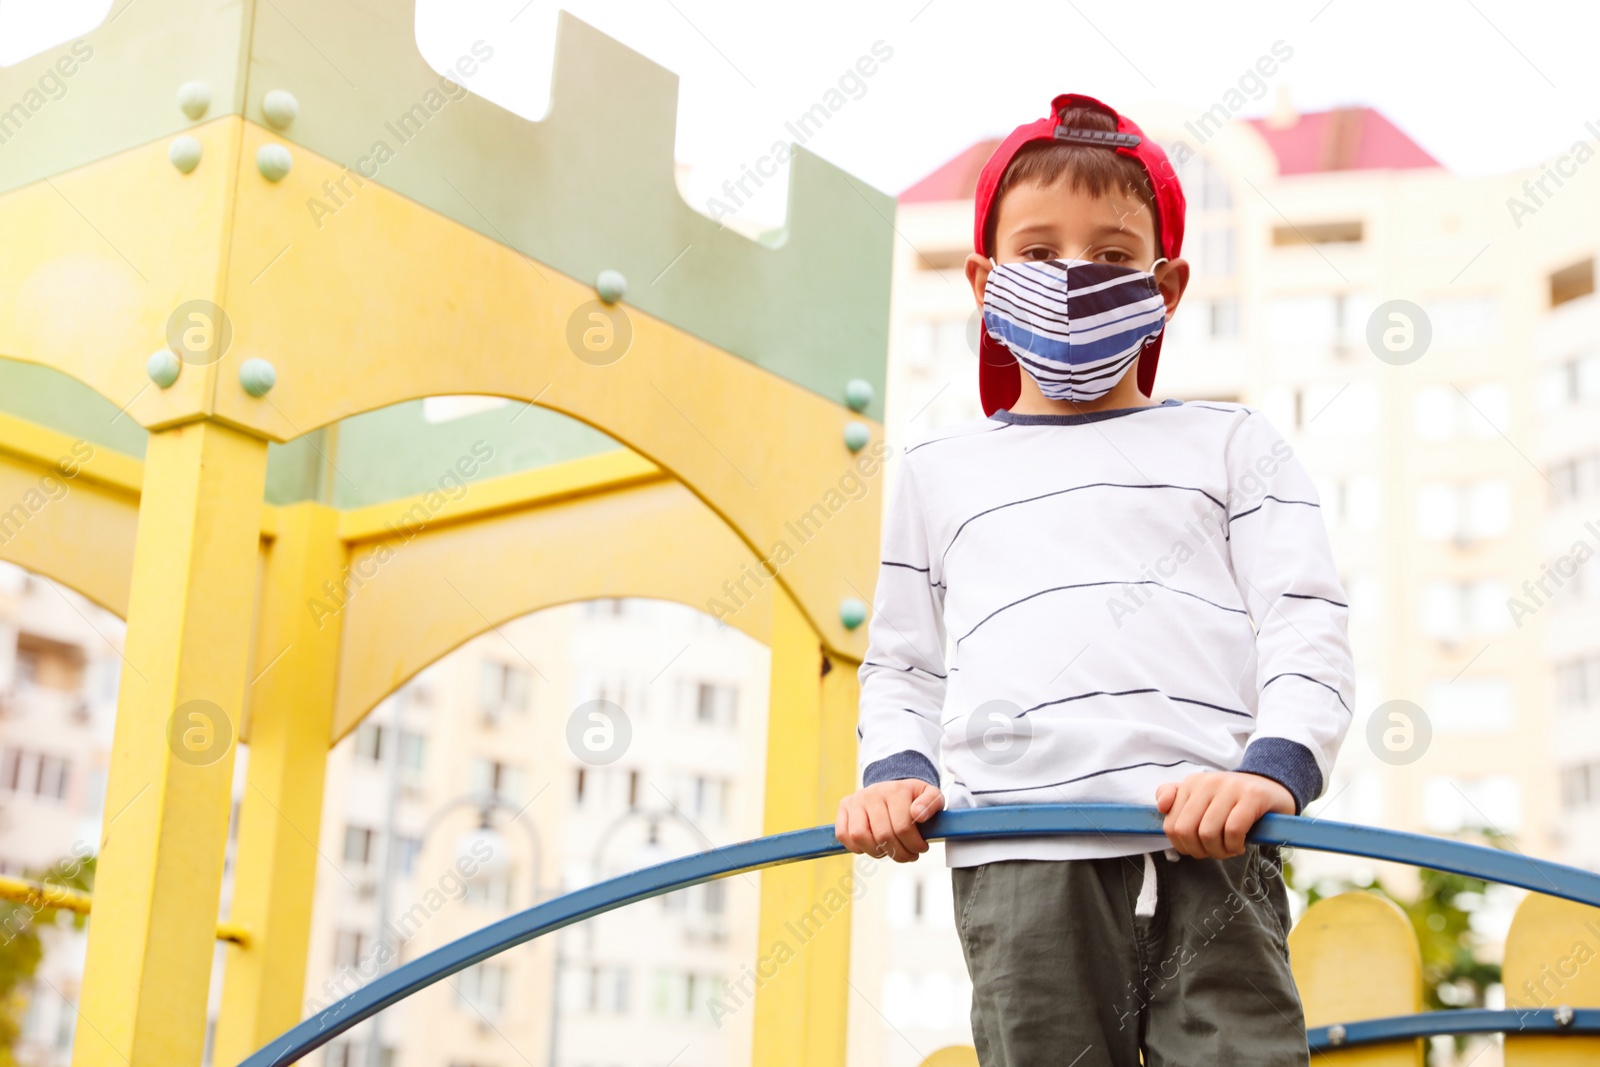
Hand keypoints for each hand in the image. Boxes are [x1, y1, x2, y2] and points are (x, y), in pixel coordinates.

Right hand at [835, 779, 944, 862]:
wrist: (894, 787)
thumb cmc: (914, 798)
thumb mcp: (931, 796)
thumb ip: (931, 803)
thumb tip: (918, 814)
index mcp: (896, 790)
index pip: (903, 827)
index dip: (914, 845)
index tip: (921, 848)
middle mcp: (873, 793)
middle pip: (882, 835)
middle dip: (899, 853)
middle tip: (908, 855)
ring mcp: (856, 800)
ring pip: (859, 836)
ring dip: (877, 852)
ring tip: (889, 851)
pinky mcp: (844, 807)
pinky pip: (843, 834)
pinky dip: (856, 847)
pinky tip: (873, 846)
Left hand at [1155, 772, 1293, 858]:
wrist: (1273, 787)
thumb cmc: (1234, 801)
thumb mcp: (1202, 797)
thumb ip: (1175, 799)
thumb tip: (1160, 807)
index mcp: (1191, 783)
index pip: (1171, 825)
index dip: (1183, 846)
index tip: (1198, 848)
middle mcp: (1208, 782)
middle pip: (1187, 831)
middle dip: (1200, 851)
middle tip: (1216, 851)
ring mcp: (1230, 787)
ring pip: (1208, 833)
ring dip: (1219, 851)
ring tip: (1230, 849)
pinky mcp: (1252, 796)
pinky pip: (1233, 830)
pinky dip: (1234, 845)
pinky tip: (1240, 845)